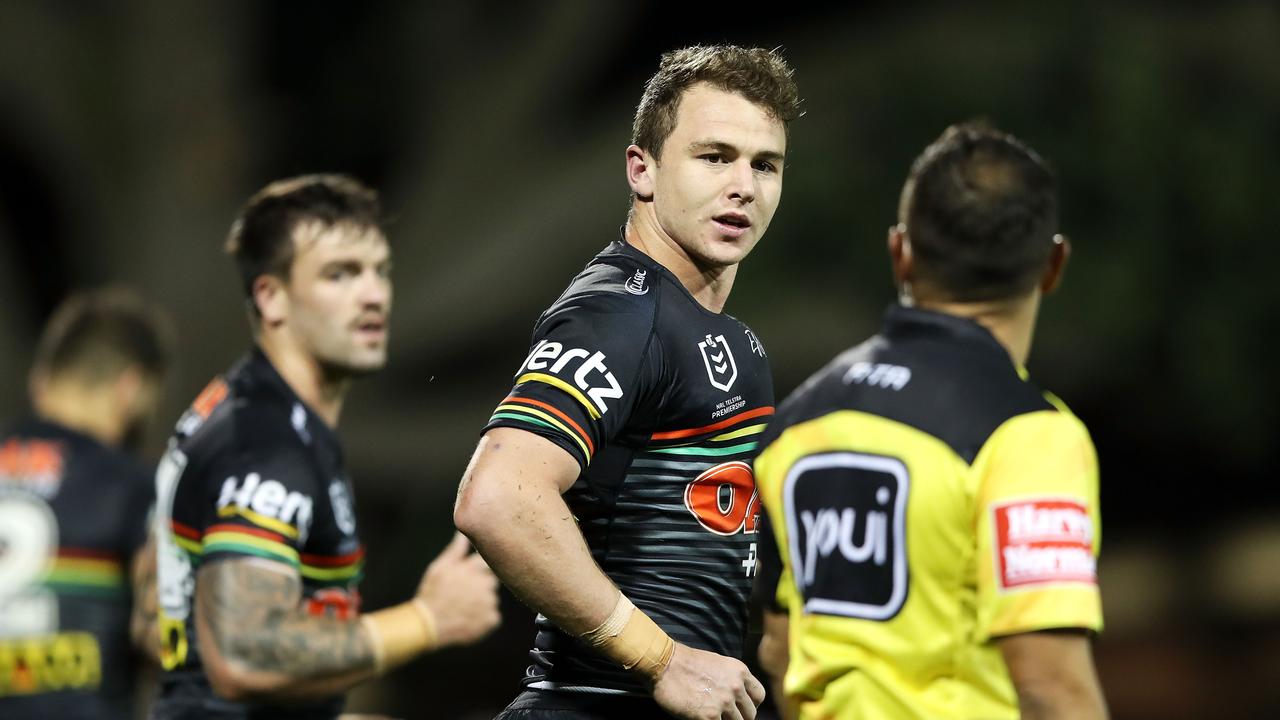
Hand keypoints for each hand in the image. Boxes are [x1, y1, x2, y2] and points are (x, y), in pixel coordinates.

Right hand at [415, 532, 500, 646]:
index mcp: (473, 568)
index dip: (478, 570)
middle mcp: (485, 583)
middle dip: (481, 586)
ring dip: (483, 602)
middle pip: (492, 580)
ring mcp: (490, 602)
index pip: (486, 562)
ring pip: (492, 599)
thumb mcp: (439, 568)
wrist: (428, 625)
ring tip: (463, 609)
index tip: (468, 578)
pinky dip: (484, 618)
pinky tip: (468, 619)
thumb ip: (456, 550)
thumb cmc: (432, 593)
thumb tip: (463, 534)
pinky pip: (493, 616)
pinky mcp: (492, 619)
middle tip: (464, 595)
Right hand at [652, 643, 764, 719]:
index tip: (740, 708)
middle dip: (739, 718)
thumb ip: (732, 679)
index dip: (751, 705)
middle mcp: (735, 687)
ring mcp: (723, 702)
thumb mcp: (718, 664)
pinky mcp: (709, 716)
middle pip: (750, 714)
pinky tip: (703, 719)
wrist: (665, 663)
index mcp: (739, 671)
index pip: (759, 696)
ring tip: (713, 717)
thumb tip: (737, 698)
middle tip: (725, 717)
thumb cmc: (687, 663)